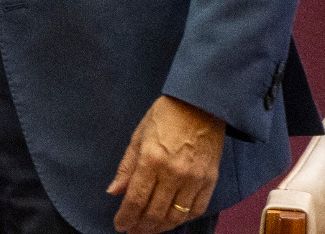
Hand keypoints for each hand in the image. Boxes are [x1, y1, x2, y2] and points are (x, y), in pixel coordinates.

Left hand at [107, 95, 225, 232]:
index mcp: (151, 160)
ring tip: (149, 229)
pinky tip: (172, 220)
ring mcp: (194, 179)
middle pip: (155, 213)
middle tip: (133, 231)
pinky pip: (197, 209)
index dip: (127, 217)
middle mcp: (174, 173)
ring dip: (161, 227)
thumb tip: (114, 192)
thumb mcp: (138, 136)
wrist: (201, 104)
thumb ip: (126, 167)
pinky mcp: (210, 180)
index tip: (120, 225)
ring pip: (176, 216)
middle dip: (142, 227)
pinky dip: (183, 219)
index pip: (136, 199)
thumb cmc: (165, 116)